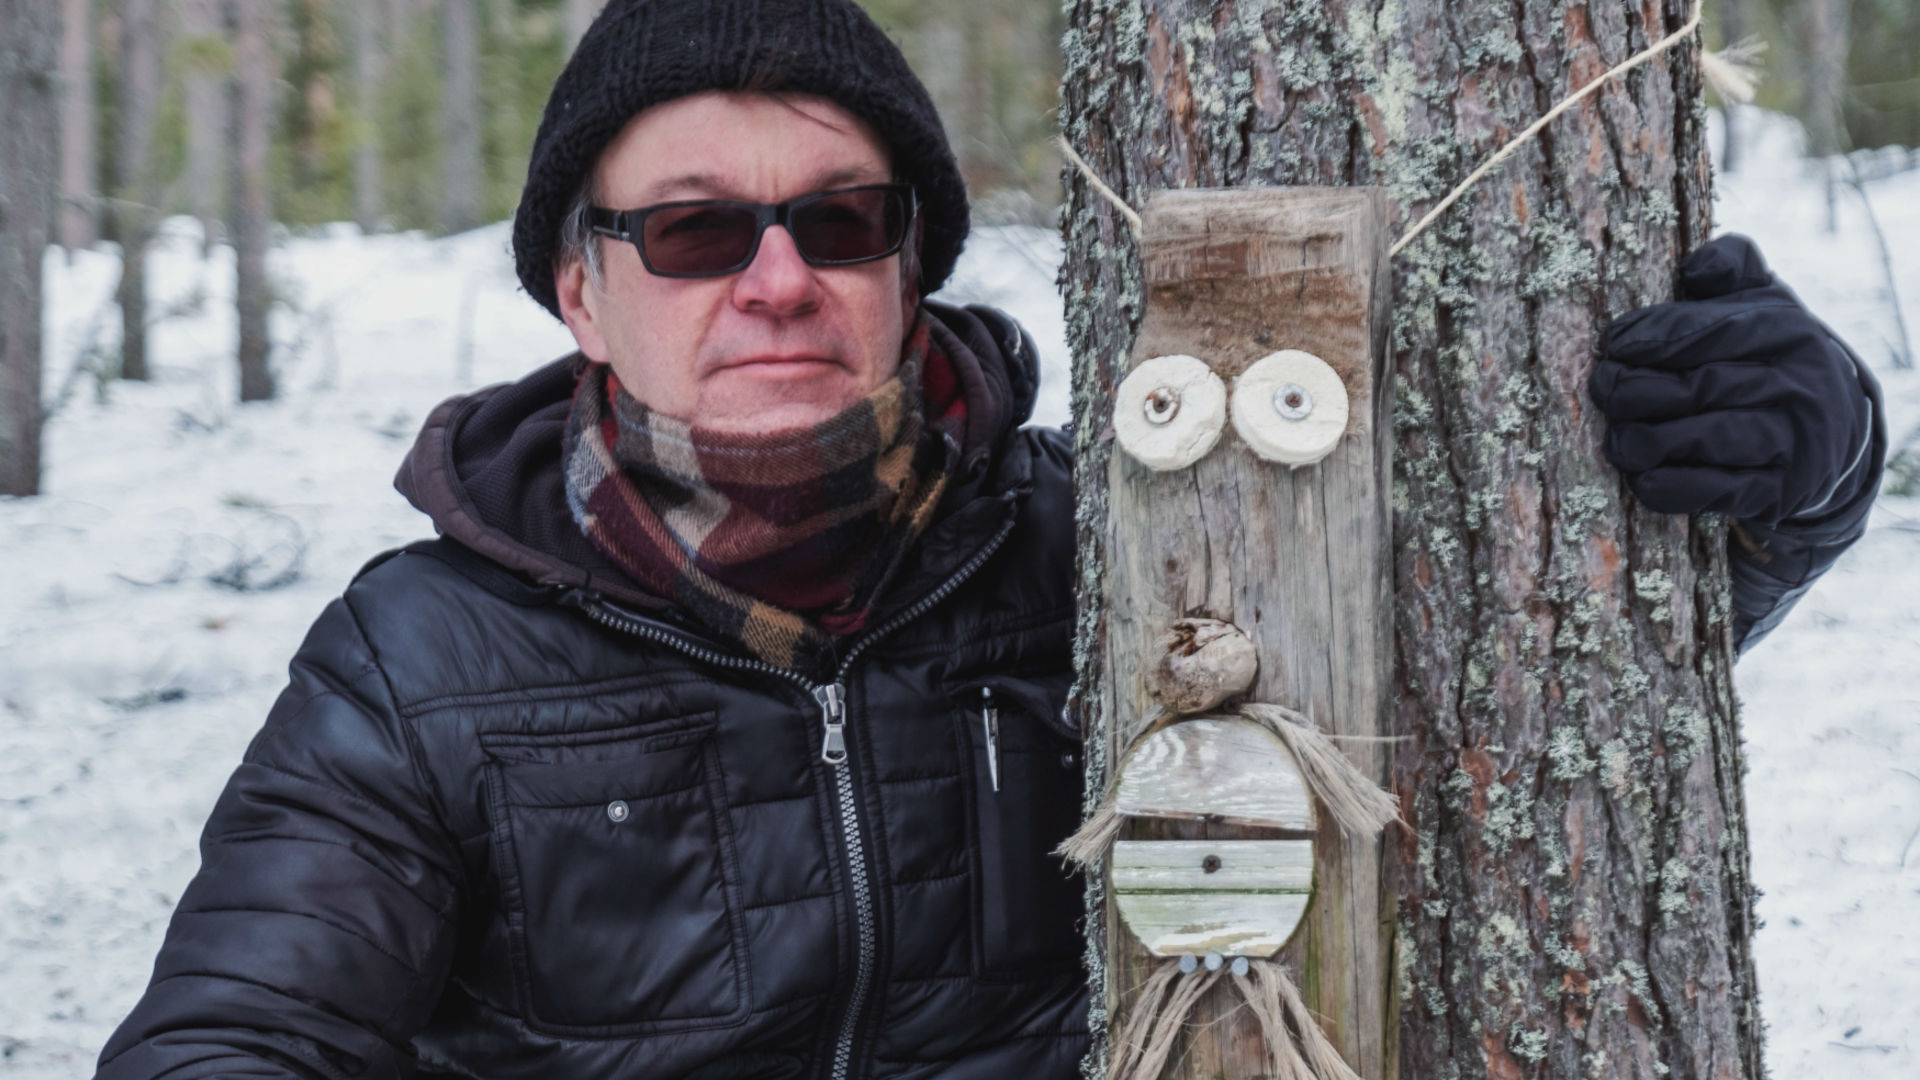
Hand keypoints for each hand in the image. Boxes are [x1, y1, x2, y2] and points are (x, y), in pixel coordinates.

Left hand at [1588, 235, 1872, 524]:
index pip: (1710, 330)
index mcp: (1789, 332)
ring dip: (1642, 440)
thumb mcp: (1762, 304)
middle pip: (1699, 387)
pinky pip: (1711, 491)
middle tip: (1602, 390)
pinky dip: (1665, 485)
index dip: (1652, 336)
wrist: (1829, 436)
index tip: (1612, 345)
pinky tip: (1640, 475)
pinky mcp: (1781, 493)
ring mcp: (1794, 444)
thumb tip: (1695, 266)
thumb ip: (1732, 267)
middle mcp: (1800, 387)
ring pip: (1701, 440)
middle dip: (1635, 390)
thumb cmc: (1769, 358)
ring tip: (1616, 437)